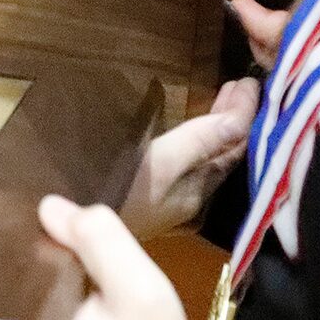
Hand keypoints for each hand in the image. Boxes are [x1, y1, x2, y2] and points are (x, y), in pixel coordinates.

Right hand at [120, 80, 256, 239]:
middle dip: (233, 119)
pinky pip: (190, 165)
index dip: (244, 114)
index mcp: (199, 191)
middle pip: (222, 154)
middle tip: (239, 84)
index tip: (250, 82)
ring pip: (207, 160)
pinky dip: (199, 141)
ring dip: (216, 127)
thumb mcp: (160, 163)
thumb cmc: (116, 193)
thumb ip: (199, 142)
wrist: (70, 237)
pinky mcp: (153, 200)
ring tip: (221, 97)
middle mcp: (192, 199)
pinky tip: (191, 134)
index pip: (233, 149)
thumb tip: (240, 120)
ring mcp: (172, 202)